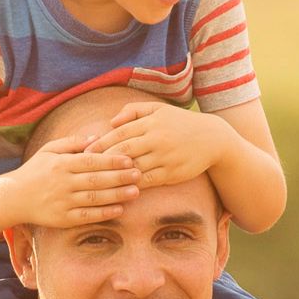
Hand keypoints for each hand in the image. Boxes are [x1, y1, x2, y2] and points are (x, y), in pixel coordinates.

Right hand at [4, 137, 137, 230]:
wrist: (13, 198)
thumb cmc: (34, 171)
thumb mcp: (48, 150)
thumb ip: (72, 142)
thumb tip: (96, 137)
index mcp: (61, 164)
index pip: (91, 161)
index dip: (111, 160)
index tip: (129, 159)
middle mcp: (63, 183)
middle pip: (96, 179)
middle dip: (119, 177)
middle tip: (139, 174)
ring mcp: (63, 202)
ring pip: (94, 198)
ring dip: (117, 195)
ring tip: (135, 192)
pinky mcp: (63, 219)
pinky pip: (87, 216)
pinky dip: (104, 213)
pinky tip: (119, 210)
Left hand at [83, 100, 214, 190]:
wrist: (212, 139)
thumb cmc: (180, 123)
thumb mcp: (159, 110)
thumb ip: (133, 111)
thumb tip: (111, 122)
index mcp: (151, 122)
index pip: (120, 133)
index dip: (101, 143)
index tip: (86, 152)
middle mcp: (157, 139)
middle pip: (124, 151)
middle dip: (103, 160)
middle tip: (86, 169)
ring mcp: (165, 157)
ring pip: (135, 168)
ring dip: (116, 175)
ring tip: (99, 181)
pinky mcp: (173, 172)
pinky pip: (149, 180)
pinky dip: (134, 185)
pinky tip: (121, 188)